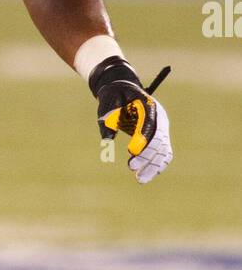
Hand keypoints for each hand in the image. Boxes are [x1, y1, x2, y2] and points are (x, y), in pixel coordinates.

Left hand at [89, 58, 172, 184]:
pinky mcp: (159, 137)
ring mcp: (162, 128)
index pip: (149, 123)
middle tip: (132, 168)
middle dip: (147, 155)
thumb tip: (106, 142)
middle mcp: (159, 117)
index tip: (131, 151)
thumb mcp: (106, 103)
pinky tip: (145, 176)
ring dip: (153, 166)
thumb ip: (107, 121)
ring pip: (163, 150)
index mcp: (148, 104)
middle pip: (159, 139)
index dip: (143, 138)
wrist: (122, 89)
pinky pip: (163, 153)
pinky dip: (156, 165)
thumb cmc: (113, 96)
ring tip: (140, 180)